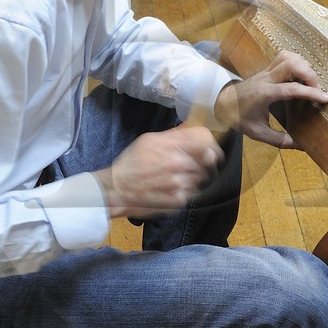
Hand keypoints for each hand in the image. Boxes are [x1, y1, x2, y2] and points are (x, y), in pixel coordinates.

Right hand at [94, 126, 223, 217]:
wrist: (116, 190)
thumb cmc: (131, 163)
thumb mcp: (149, 140)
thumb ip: (174, 134)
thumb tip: (192, 127)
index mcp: (170, 145)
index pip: (205, 138)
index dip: (210, 142)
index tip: (209, 147)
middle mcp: (178, 163)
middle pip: (209, 158)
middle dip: (205, 161)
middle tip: (195, 163)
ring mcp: (180, 183)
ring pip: (203, 176)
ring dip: (196, 176)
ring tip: (178, 176)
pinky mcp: (179, 200)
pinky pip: (194, 192)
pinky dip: (187, 190)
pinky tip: (173, 188)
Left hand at [214, 49, 327, 149]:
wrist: (222, 103)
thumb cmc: (240, 118)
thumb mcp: (258, 133)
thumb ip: (280, 140)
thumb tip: (301, 146)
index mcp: (264, 94)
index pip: (291, 89)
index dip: (310, 92)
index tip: (326, 98)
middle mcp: (266, 79)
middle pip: (291, 64)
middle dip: (310, 74)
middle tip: (317, 89)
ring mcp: (266, 71)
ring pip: (288, 56)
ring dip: (304, 65)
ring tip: (311, 81)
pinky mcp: (267, 68)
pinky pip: (284, 57)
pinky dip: (297, 61)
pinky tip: (302, 74)